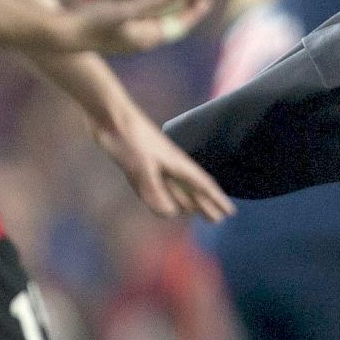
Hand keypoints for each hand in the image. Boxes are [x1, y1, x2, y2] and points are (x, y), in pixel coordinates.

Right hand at [60, 0, 213, 54]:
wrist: (60, 35)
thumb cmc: (92, 22)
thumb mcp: (125, 9)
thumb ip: (153, 0)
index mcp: (147, 37)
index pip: (179, 25)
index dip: (194, 12)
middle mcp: (140, 39)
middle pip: (170, 24)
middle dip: (184, 9)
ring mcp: (126, 36)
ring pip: (155, 21)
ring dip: (166, 7)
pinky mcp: (114, 30)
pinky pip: (139, 16)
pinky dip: (147, 5)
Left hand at [92, 105, 235, 222]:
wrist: (110, 118)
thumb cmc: (130, 138)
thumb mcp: (142, 166)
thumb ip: (155, 190)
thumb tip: (171, 213)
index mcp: (177, 163)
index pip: (202, 185)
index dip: (216, 199)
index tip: (229, 212)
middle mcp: (170, 166)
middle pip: (192, 189)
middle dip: (205, 204)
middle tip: (218, 220)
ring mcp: (155, 167)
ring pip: (176, 189)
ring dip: (187, 202)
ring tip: (198, 214)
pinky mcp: (140, 167)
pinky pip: (158, 189)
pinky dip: (165, 198)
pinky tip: (166, 204)